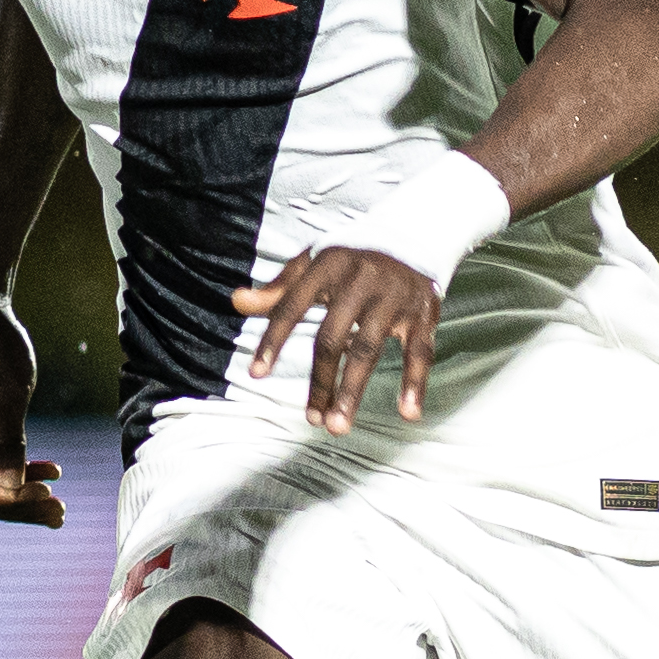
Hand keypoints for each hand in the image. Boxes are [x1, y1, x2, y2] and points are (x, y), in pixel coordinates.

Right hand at [0, 296, 64, 526]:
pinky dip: (16, 470)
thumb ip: (12, 442)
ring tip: (59, 501)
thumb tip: (14, 488)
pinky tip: (49, 470)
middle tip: (62, 514)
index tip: (54, 497)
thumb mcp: (11, 392)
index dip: (17, 504)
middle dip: (21, 508)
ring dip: (22, 493)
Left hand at [232, 247, 440, 432]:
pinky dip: (415, 382)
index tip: (256, 374)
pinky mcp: (422, 311)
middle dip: (320, 381)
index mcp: (328, 265)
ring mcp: (393, 297)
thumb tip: (237, 302)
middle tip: (312, 420)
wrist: (415, 232)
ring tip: (337, 426)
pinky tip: (408, 413)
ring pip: (369, 349)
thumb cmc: (352, 257)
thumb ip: (278, 289)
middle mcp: (360, 279)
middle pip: (332, 338)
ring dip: (352, 391)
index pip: (292, 306)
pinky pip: (419, 351)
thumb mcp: (313, 264)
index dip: (273, 340)